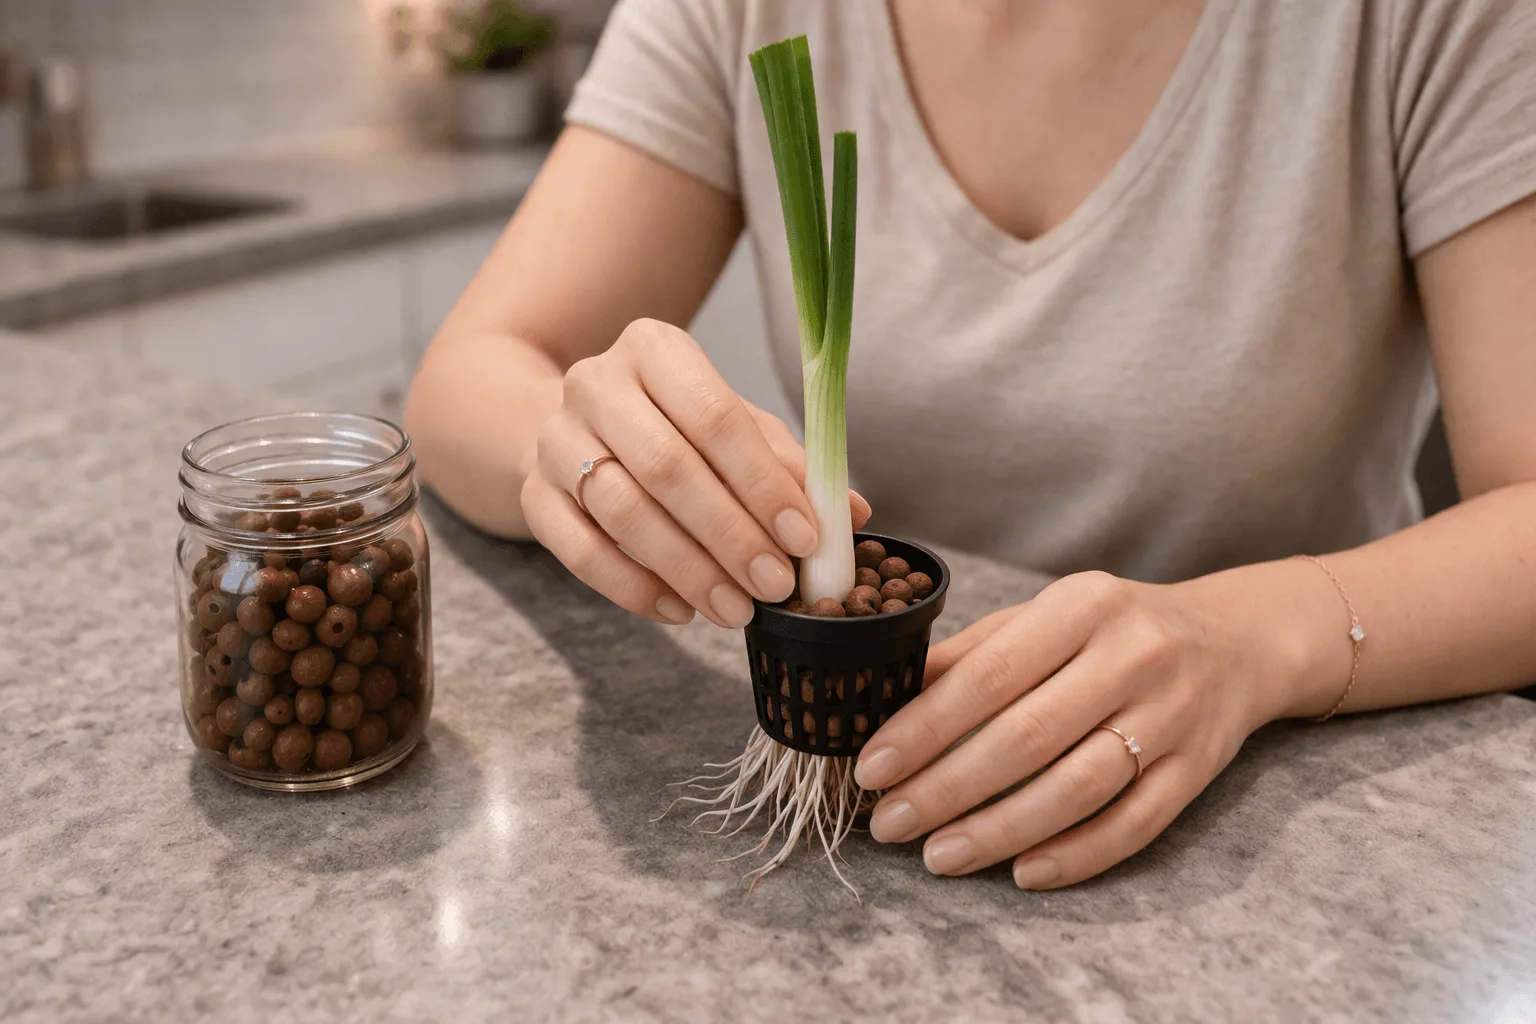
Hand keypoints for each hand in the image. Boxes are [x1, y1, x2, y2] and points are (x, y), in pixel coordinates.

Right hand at [521, 318, 870, 626]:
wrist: (574, 428)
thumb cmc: (672, 426)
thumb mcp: (732, 426)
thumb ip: (789, 464)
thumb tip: (852, 514)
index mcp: (655, 349)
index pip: (717, 419)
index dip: (765, 485)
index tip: (806, 539)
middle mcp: (596, 384)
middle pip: (668, 467)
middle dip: (730, 535)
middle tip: (775, 585)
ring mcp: (554, 440)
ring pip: (624, 512)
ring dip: (688, 569)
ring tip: (736, 609)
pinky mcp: (533, 496)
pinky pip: (581, 553)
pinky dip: (635, 589)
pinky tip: (681, 612)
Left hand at [853, 565, 1330, 887]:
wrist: (1236, 642)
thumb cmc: (1116, 629)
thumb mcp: (1049, 614)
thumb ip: (974, 653)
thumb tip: (888, 699)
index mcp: (1082, 606)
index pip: (988, 676)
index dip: (924, 728)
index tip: (873, 768)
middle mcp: (1132, 656)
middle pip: (1025, 738)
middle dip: (945, 788)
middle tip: (890, 823)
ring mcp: (1171, 717)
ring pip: (1076, 789)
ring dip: (998, 830)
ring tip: (938, 855)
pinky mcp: (1198, 770)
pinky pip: (1134, 825)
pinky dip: (1076, 855)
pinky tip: (1022, 872)